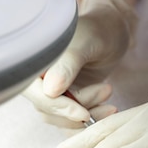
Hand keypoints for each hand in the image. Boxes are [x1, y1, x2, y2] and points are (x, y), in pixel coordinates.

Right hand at [23, 0, 137, 126]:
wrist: (113, 31)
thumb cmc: (99, 29)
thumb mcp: (86, 42)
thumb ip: (68, 63)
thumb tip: (50, 91)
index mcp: (35, 60)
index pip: (37, 92)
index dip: (58, 106)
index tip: (83, 112)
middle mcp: (39, 77)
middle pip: (48, 109)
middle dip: (79, 107)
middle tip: (106, 90)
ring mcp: (52, 89)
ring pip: (61, 117)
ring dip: (88, 112)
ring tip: (108, 90)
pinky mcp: (67, 98)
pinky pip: (72, 118)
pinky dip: (91, 117)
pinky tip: (108, 108)